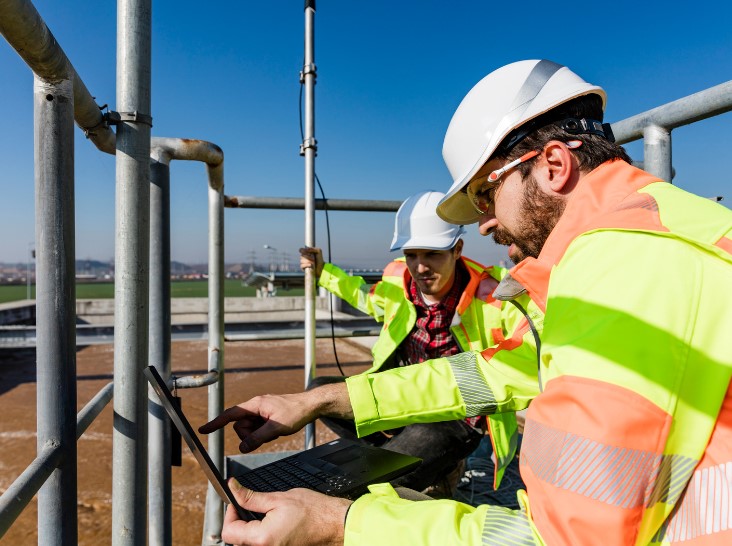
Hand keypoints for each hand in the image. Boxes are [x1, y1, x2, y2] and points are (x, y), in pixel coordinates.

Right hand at [199, 392, 317, 452]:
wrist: (311, 406)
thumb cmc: (296, 412)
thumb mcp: (276, 428)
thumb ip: (257, 438)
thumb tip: (242, 448)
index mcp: (255, 405)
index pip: (230, 415)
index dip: (216, 423)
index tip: (202, 430)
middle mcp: (255, 407)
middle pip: (240, 427)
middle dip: (250, 435)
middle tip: (267, 435)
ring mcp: (260, 412)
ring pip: (249, 430)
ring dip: (258, 435)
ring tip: (274, 431)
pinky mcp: (266, 417)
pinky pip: (257, 430)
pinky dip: (264, 434)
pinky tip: (276, 431)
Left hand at [222, 479, 350, 545]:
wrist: (333, 524)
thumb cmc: (313, 512)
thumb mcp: (278, 498)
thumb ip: (251, 497)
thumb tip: (234, 489)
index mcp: (261, 538)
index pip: (228, 531)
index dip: (230, 513)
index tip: (237, 502)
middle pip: (237, 539)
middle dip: (240, 521)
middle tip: (251, 506)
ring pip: (249, 543)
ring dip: (250, 529)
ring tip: (265, 515)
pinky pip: (262, 545)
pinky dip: (262, 535)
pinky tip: (273, 524)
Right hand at [299, 246, 323, 276]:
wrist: (321, 267)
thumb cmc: (319, 259)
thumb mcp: (318, 251)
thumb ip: (313, 248)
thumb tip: (306, 249)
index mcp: (306, 252)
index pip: (301, 250)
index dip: (303, 251)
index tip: (308, 253)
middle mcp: (303, 257)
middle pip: (302, 255)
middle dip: (308, 257)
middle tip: (313, 259)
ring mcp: (302, 262)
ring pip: (302, 261)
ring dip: (308, 261)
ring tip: (313, 262)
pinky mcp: (302, 267)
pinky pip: (302, 265)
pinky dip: (307, 265)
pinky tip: (311, 265)